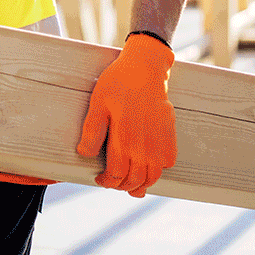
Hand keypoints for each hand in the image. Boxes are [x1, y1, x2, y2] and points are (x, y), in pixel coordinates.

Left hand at [75, 32, 176, 196]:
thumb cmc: (119, 83)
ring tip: (131, 183)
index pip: (117, 175)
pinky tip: (148, 165)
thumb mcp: (98, 104)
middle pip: (135, 180)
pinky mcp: (170, 135)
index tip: (101, 178)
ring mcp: (160, 142)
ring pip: (153, 176)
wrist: (145, 68)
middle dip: (122, 186)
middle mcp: (144, 146)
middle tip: (113, 181)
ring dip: (142, 183)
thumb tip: (84, 153)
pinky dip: (158, 170)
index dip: (107, 181)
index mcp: (124, 140)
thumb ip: (92, 131)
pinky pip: (168, 163)